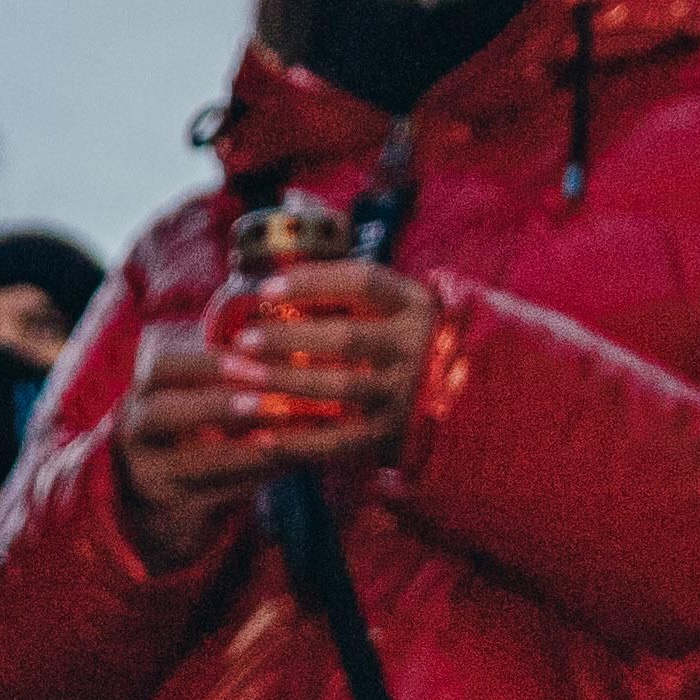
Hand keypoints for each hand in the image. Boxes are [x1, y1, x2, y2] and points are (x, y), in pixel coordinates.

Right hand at [113, 314, 305, 566]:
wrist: (162, 501)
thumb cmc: (197, 427)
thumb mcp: (201, 390)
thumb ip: (232, 363)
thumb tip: (288, 328)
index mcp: (145, 391)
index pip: (161, 367)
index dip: (205, 362)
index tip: (247, 355)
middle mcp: (136, 432)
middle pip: (162, 413)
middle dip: (216, 404)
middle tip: (264, 398)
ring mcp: (151, 476)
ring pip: (192, 462)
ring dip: (241, 449)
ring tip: (284, 437)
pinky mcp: (174, 512)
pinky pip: (217, 495)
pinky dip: (256, 477)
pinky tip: (292, 461)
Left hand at [222, 261, 441, 472]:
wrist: (459, 399)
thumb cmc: (398, 339)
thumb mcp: (393, 305)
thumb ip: (347, 288)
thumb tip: (280, 258)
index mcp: (412, 304)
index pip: (363, 282)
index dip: (313, 282)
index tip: (266, 289)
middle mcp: (413, 346)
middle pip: (348, 337)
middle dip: (290, 338)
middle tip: (243, 340)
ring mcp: (402, 392)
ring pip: (341, 386)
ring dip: (286, 386)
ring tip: (239, 388)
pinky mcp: (389, 434)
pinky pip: (338, 440)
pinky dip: (297, 441)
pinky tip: (259, 438)